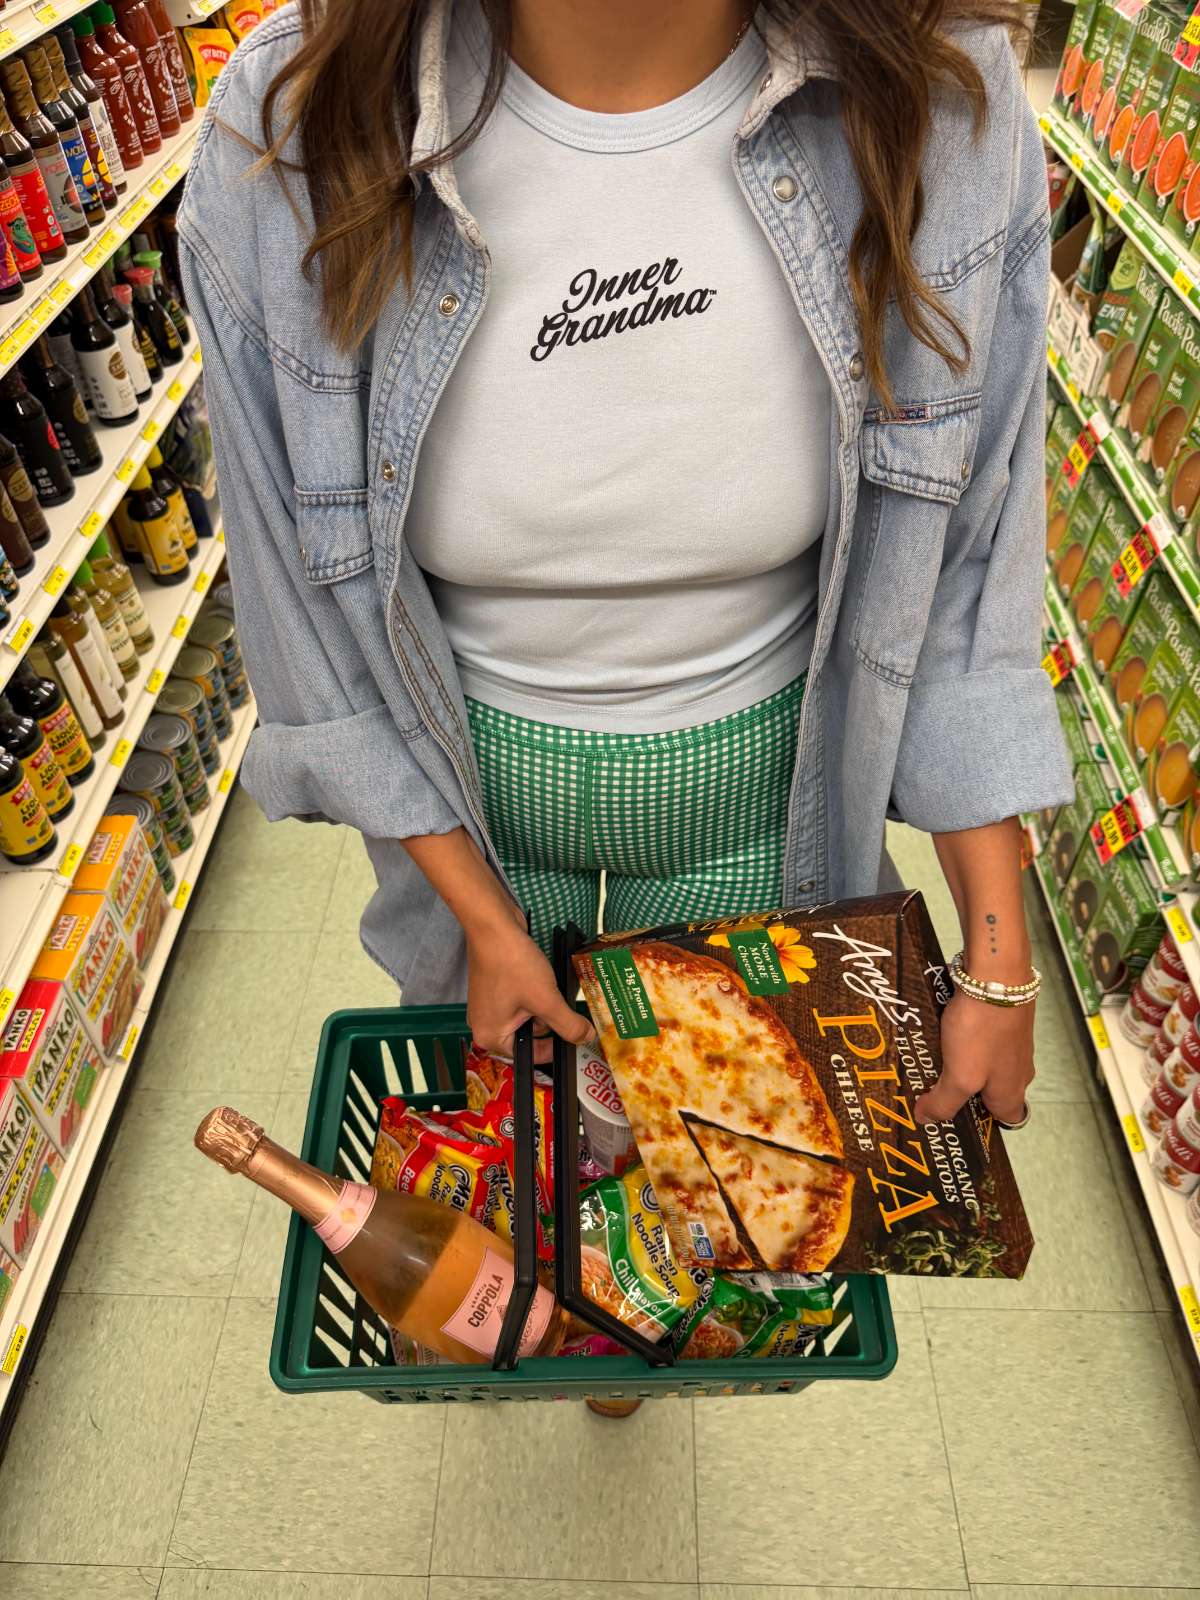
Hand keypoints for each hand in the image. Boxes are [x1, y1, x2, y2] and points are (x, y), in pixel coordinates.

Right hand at [466, 911, 594, 1064]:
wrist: (493, 926)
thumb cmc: (512, 964)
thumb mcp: (546, 1000)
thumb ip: (569, 1024)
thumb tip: (587, 1038)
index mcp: (491, 1037)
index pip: (531, 1055)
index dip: (556, 1047)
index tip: (576, 1036)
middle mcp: (485, 1025)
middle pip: (530, 1035)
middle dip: (550, 1021)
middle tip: (564, 1007)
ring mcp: (489, 1006)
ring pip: (528, 1016)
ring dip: (545, 1005)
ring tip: (553, 989)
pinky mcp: (495, 988)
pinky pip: (521, 1000)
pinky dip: (536, 993)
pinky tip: (543, 979)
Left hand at [913, 990, 1033, 1125]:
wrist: (996, 976)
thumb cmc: (983, 1031)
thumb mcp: (960, 1076)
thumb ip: (944, 1101)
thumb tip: (927, 1120)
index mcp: (1012, 1091)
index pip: (1005, 1119)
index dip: (981, 1121)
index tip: (952, 1117)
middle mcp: (1017, 1069)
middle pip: (989, 1090)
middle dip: (961, 1089)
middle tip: (930, 1087)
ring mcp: (1011, 1042)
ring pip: (982, 1061)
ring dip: (958, 1062)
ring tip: (927, 1057)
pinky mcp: (1001, 1018)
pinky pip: (979, 1036)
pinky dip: (961, 1037)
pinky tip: (938, 1031)